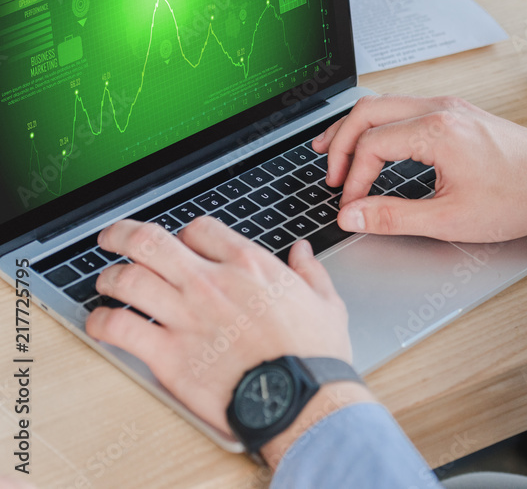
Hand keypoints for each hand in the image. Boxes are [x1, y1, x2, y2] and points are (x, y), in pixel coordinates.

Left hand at [85, 218, 373, 465]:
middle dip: (122, 234)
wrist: (300, 398)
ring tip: (107, 282)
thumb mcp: (326, 302)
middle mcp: (210, 283)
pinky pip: (118, 329)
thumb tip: (302, 251)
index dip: (185, 234)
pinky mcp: (168, 355)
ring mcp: (185, 317)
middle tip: (111, 237)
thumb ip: (310, 270)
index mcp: (249, 265)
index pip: (198, 229)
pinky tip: (99, 323)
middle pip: (149, 241)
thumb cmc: (314, 354)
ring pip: (127, 280)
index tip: (182, 245)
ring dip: (109, 278)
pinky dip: (100, 322)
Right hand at [313, 94, 526, 241]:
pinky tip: (378, 145)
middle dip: (341, 141)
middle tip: (328, 171)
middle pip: (369, 111)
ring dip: (359, 129)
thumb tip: (353, 216)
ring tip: (337, 151)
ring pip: (387, 105)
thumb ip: (394, 217)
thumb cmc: (519, 198)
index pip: (371, 145)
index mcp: (437, 131)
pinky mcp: (459, 114)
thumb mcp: (450, 218)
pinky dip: (383, 126)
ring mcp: (451, 108)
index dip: (353, 178)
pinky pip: (407, 110)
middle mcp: (441, 110)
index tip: (351, 205)